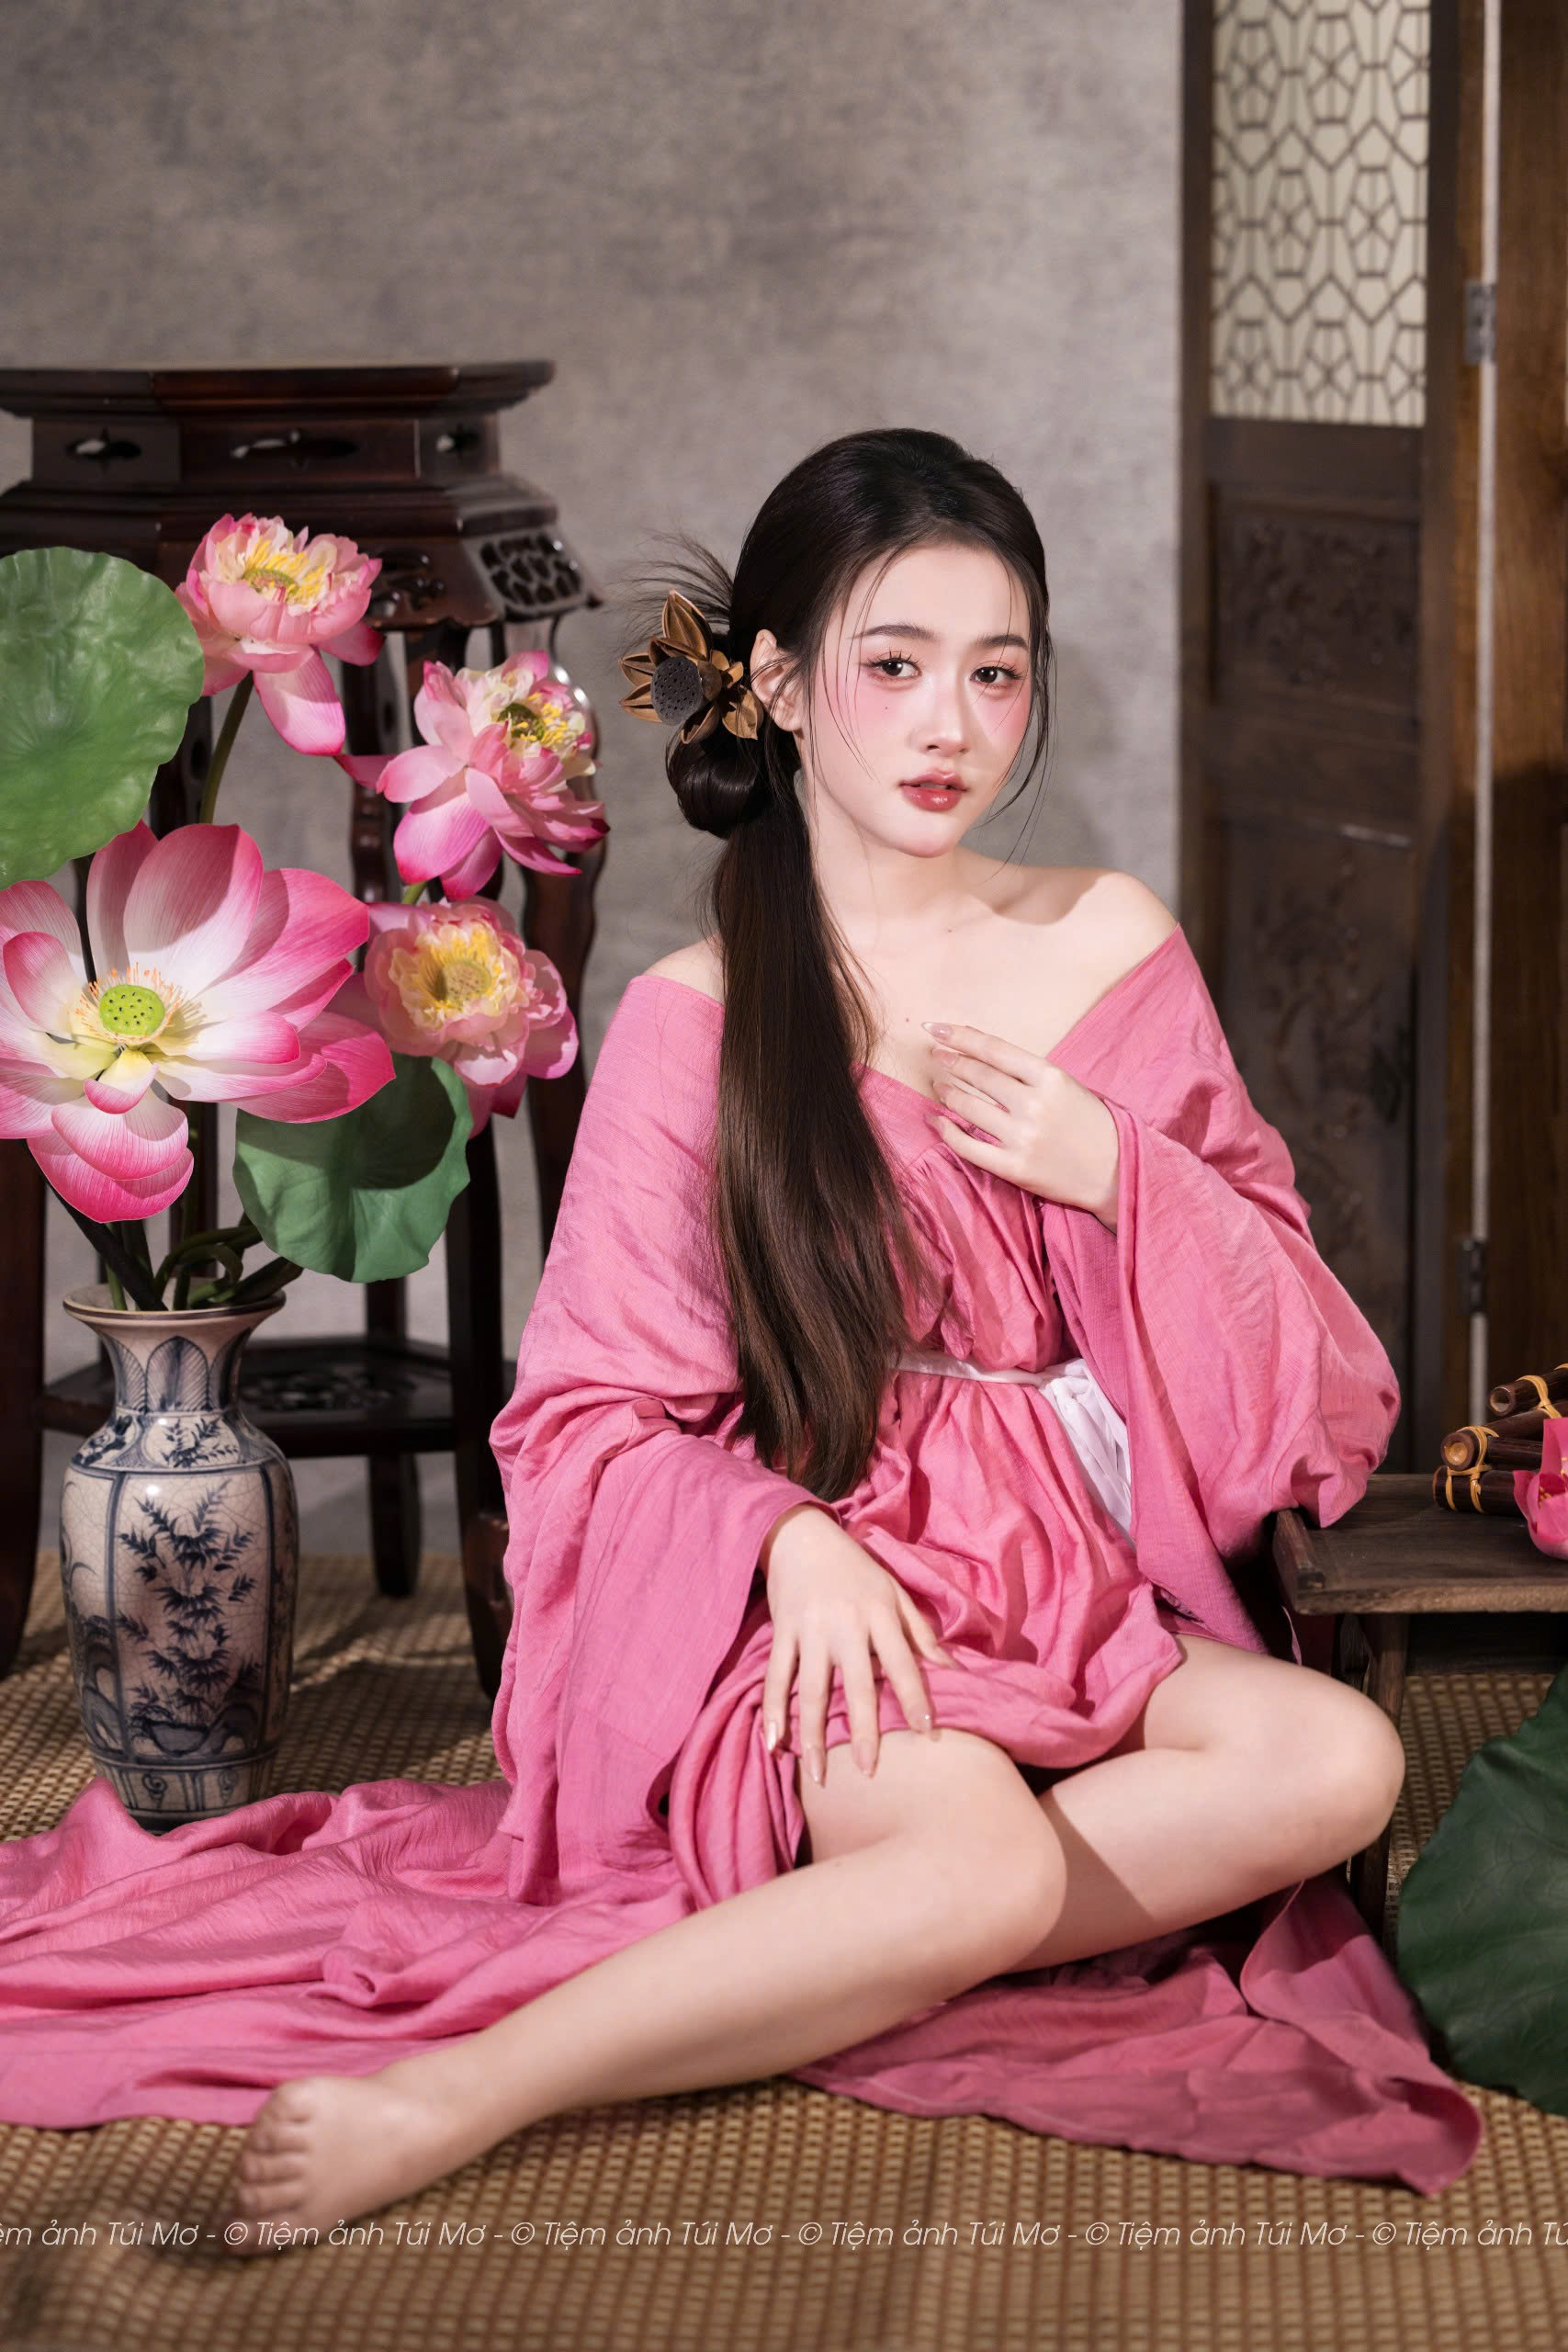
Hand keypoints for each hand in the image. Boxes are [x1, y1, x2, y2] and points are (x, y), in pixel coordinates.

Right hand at [759, 1506, 954, 1784]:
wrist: (801, 1536)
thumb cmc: (855, 1568)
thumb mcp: (893, 1591)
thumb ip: (919, 1632)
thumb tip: (952, 1669)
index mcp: (878, 1614)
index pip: (902, 1662)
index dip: (915, 1696)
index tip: (927, 1733)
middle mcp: (845, 1625)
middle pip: (855, 1685)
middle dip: (863, 1730)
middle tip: (869, 1771)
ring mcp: (810, 1631)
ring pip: (810, 1690)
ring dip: (812, 1735)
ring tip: (817, 1775)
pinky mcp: (782, 1633)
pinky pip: (776, 1677)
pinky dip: (772, 1711)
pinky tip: (774, 1744)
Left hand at [922, 1021, 1120, 1228]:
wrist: (1117, 1172)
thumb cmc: (1092, 1125)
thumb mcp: (1069, 1087)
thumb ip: (1030, 1074)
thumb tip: (982, 1058)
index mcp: (1051, 1078)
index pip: (995, 1050)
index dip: (962, 1037)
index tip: (938, 1029)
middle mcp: (1034, 1105)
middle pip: (978, 1075)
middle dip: (951, 1062)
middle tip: (936, 1055)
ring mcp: (1022, 1137)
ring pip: (967, 1107)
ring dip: (947, 1093)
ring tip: (939, 1085)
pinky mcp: (1014, 1167)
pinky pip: (966, 1145)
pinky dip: (945, 1130)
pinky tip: (936, 1120)